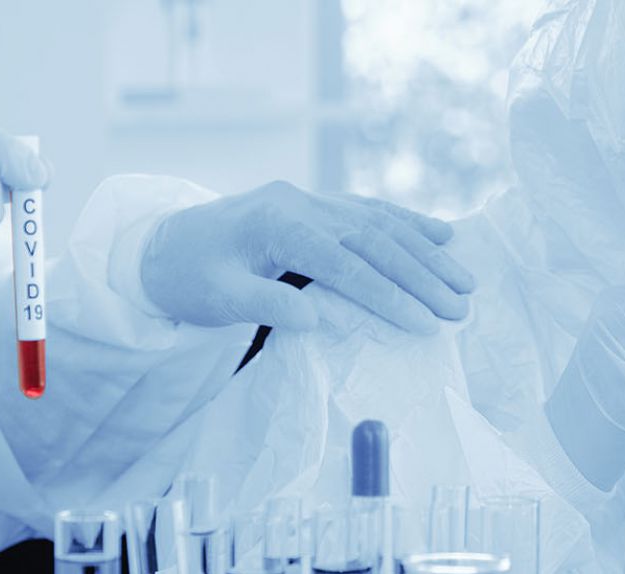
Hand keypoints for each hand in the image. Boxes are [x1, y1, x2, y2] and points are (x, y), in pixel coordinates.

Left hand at [141, 181, 475, 333]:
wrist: (160, 245)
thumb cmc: (188, 278)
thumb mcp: (215, 298)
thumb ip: (263, 304)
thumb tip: (316, 320)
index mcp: (276, 224)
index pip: (344, 264)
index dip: (387, 294)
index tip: (423, 322)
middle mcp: (301, 203)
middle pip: (373, 239)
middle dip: (421, 274)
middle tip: (460, 306)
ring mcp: (311, 199)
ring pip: (380, 222)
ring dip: (425, 250)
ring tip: (464, 278)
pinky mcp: (316, 204)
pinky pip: (370, 211)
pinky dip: (407, 223)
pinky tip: (440, 234)